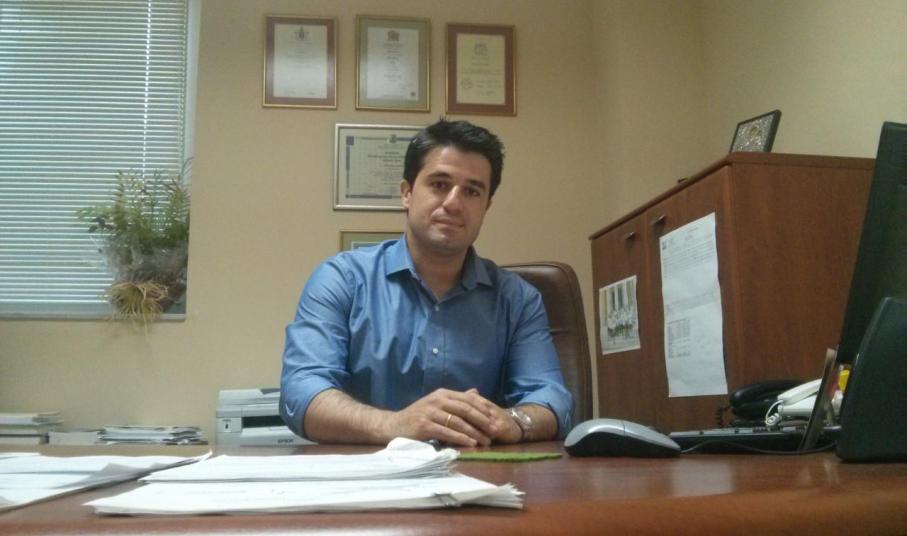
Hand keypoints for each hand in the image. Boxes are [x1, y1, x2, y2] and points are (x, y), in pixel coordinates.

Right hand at [383, 388, 511, 446]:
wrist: (394, 425)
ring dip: (475, 432)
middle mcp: (437, 400)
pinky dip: (460, 438)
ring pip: (458, 421)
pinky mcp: (424, 425)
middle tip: (495, 431)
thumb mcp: (438, 405)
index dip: (484, 409)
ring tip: (486, 441)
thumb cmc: (418, 416)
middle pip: (466, 409)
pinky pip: (447, 432)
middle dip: (483, 421)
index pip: (468, 399)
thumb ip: (456, 400)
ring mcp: (430, 412)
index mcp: (442, 393)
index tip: (496, 419)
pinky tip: (470, 443)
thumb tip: (476, 392)